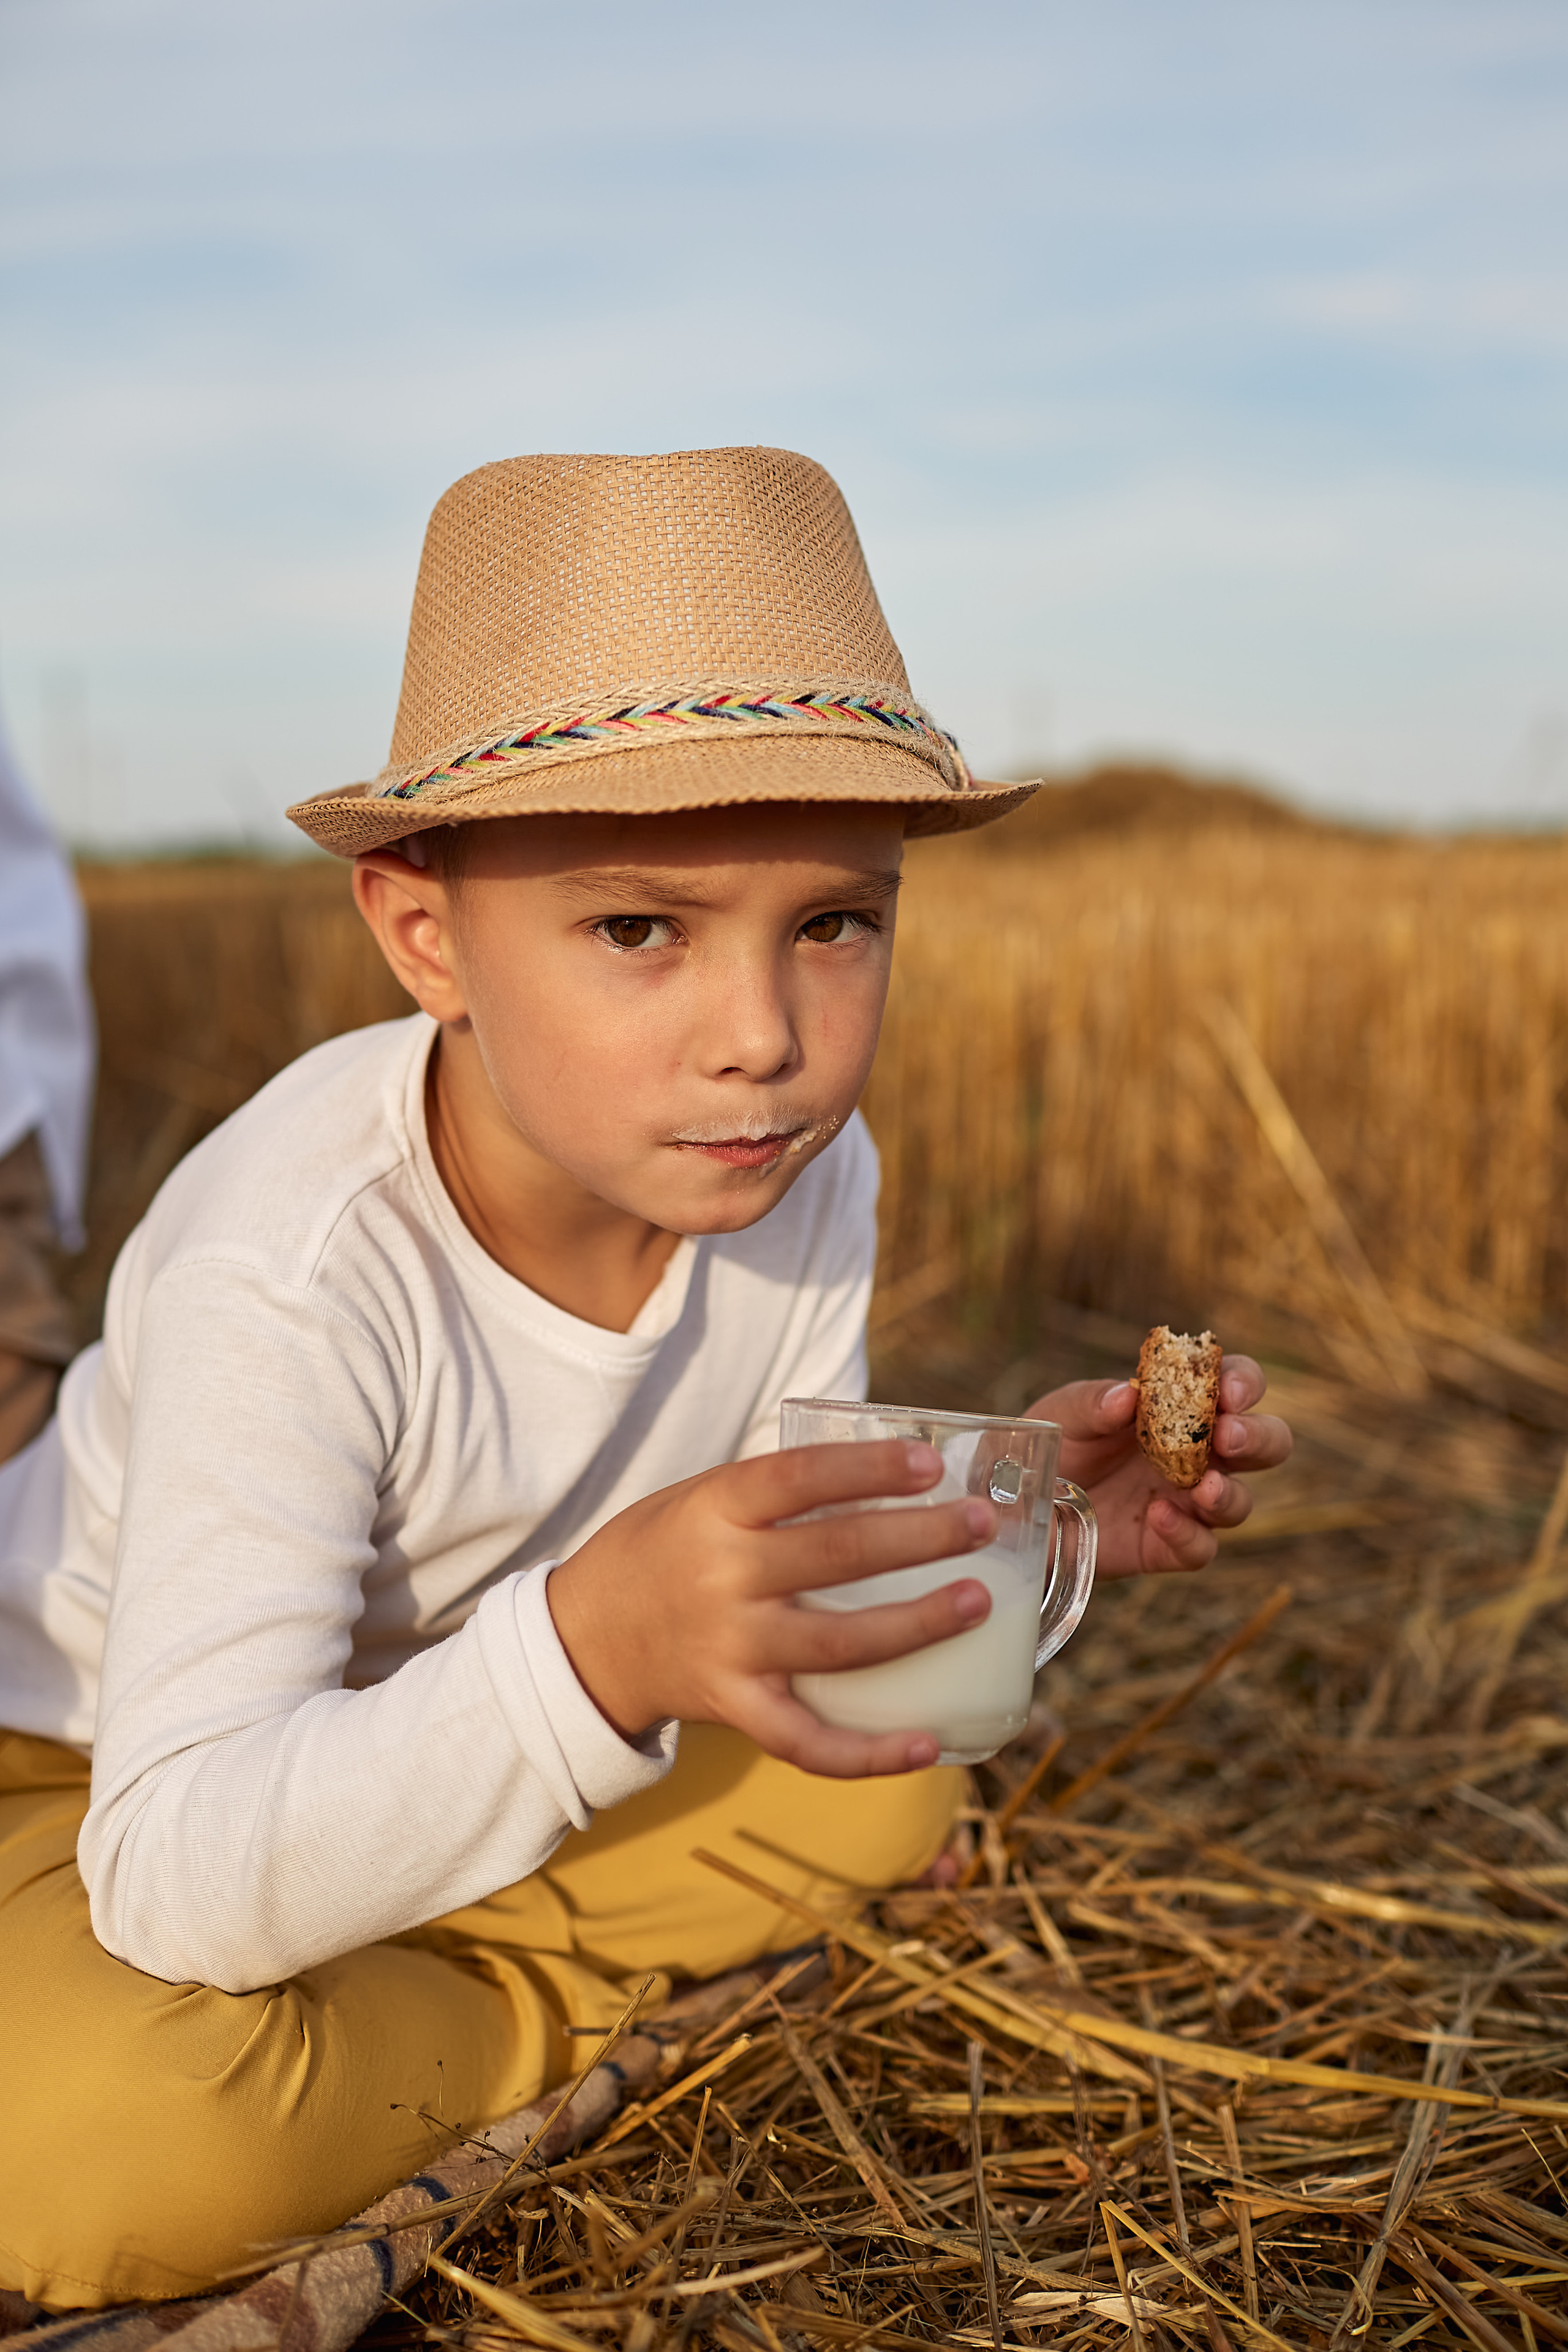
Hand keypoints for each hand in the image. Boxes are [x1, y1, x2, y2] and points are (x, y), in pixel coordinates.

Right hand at [545, 1441, 998, 1776]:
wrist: (584, 1638)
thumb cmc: (663, 1551)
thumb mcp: (701, 1498)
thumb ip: (777, 1492)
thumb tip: (889, 1470)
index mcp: (714, 1510)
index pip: (799, 1478)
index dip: (868, 1468)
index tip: (930, 1462)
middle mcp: (722, 1578)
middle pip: (836, 1555)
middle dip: (921, 1538)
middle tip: (981, 1524)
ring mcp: (729, 1649)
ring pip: (839, 1645)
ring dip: (917, 1625)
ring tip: (978, 1604)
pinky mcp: (734, 1710)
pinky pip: (808, 1742)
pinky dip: (871, 1753)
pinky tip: (931, 1742)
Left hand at [1026, 1356, 1290, 1577]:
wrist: (1024, 1504)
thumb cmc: (1056, 1444)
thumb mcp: (1063, 1414)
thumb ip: (1092, 1402)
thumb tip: (1126, 1397)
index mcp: (1184, 1407)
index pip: (1235, 1386)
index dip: (1243, 1383)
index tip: (1229, 1391)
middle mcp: (1199, 1453)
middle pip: (1264, 1444)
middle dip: (1257, 1438)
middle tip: (1229, 1436)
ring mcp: (1188, 1502)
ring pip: (1241, 1502)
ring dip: (1229, 1493)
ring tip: (1203, 1487)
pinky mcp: (1168, 1546)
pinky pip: (1199, 1547)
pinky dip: (1186, 1534)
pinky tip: (1157, 1516)